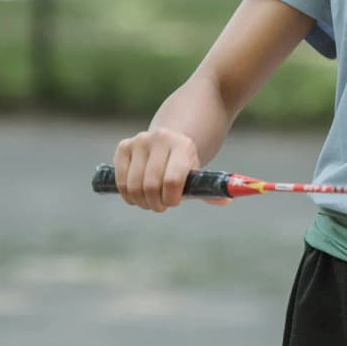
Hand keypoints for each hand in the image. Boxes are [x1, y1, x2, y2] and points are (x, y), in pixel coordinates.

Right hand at [113, 127, 227, 211]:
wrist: (168, 140)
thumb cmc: (184, 164)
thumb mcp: (197, 174)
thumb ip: (208, 189)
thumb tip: (226, 201)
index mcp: (184, 145)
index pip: (173, 180)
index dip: (170, 199)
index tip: (173, 203)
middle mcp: (161, 139)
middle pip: (151, 185)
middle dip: (155, 203)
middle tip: (160, 206)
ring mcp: (140, 141)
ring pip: (133, 185)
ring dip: (141, 202)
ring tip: (149, 202)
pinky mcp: (124, 146)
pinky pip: (120, 181)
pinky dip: (127, 195)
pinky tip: (136, 196)